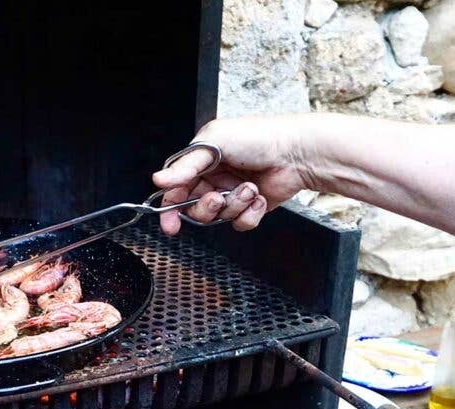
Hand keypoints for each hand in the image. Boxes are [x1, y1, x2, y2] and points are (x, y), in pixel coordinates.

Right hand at [152, 115, 309, 234]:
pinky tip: (258, 197)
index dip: (169, 208)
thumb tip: (159, 180)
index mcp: (201, 161)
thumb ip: (185, 165)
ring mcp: (231, 194)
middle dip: (206, 207)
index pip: (176, 188)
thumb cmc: (258, 138)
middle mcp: (214, 178)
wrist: (295, 153)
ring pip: (217, 217)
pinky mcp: (248, 207)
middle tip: (216, 199)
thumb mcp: (213, 144)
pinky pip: (239, 223)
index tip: (169, 224)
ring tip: (249, 189)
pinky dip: (249, 213)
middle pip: (194, 208)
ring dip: (233, 205)